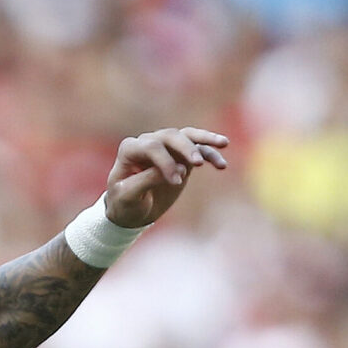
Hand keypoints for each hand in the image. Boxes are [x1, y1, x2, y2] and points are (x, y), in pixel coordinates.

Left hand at [103, 127, 230, 227]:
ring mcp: (166, 148)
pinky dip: (211, 153)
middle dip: (186, 147)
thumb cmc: (124, 203)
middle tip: (198, 163)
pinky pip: (198, 149)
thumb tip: (178, 170)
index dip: (165, 161)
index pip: (151, 147)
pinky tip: (222, 165)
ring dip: (205, 139)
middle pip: (170, 135)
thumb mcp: (128, 196)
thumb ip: (146, 180)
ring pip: (187, 136)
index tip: (177, 181)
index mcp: (130, 150)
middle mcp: (148, 143)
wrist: (130, 211)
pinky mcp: (180, 157)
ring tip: (223, 144)